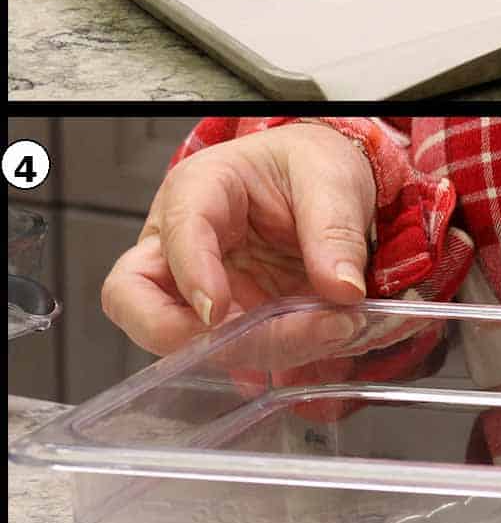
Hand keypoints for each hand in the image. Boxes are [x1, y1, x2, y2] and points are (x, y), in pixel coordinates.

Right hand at [101, 122, 376, 353]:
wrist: (322, 184)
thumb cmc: (309, 165)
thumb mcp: (332, 179)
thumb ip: (335, 230)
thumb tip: (343, 289)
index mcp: (199, 189)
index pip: (175, 232)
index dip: (190, 276)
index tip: (217, 312)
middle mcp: (180, 244)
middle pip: (135, 300)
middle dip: (185, 336)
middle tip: (264, 339)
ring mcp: (197, 288)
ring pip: (187, 340)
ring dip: (258, 349)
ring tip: (333, 329)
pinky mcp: (227, 320)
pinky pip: (232, 353)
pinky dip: (276, 357)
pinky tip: (325, 340)